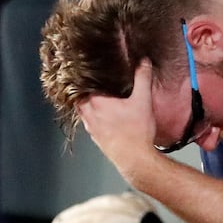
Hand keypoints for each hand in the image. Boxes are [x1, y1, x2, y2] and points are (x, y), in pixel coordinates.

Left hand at [78, 60, 156, 178]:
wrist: (136, 160)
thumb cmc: (137, 133)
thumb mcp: (143, 101)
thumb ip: (142, 78)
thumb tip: (143, 61)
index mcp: (96, 102)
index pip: (81, 83)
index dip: (83, 75)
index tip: (86, 69)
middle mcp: (89, 114)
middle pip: (79, 96)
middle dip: (84, 89)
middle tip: (92, 81)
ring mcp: (91, 127)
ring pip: (82, 110)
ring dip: (88, 104)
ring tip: (97, 97)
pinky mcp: (96, 138)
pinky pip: (89, 123)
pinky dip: (93, 117)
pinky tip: (103, 116)